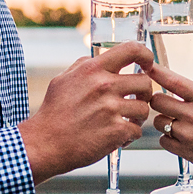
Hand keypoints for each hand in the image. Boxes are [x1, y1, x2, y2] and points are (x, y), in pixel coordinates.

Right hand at [19, 42, 155, 182]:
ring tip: (125, 122)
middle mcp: (104, 85)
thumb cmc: (53, 113)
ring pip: (144, 108)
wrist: (45, 143)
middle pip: (145, 82)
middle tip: (134, 101)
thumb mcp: (63, 80)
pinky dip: (130, 136)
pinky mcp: (116, 131)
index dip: (145, 55)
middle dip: (143, 93)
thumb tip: (98, 59)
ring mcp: (111, 108)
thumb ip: (84, 66)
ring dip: (137, 117)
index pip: (131, 49)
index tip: (147, 64)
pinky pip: (137, 130)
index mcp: (93, 69)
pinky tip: (117, 138)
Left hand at [146, 63, 192, 187]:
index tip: (147, 66)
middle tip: (167, 104)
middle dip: (159, 100)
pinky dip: (168, 138)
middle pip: (158, 101)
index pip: (174, 80)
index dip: (157, 72)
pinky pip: (163, 141)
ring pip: (158, 121)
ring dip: (164, 121)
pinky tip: (181, 138)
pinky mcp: (184, 152)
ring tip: (178, 124)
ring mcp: (187, 134)